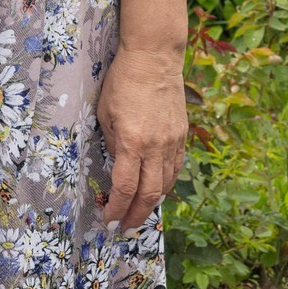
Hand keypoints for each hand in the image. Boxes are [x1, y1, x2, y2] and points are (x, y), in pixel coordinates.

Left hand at [94, 44, 185, 231]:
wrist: (154, 60)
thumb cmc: (122, 82)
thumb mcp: (105, 112)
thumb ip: (112, 143)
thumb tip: (116, 167)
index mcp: (132, 141)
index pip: (125, 186)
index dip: (117, 207)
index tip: (108, 219)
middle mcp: (156, 147)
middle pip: (149, 194)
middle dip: (135, 216)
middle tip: (124, 228)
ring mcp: (173, 143)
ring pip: (166, 185)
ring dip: (151, 204)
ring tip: (138, 215)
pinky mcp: (183, 137)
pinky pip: (175, 169)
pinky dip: (165, 185)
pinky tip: (156, 192)